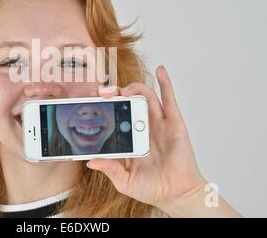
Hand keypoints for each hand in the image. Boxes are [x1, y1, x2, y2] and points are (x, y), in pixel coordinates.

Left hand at [86, 65, 206, 209]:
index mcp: (130, 137)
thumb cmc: (152, 188)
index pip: (115, 114)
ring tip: (123, 90)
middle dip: (115, 93)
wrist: (176, 195)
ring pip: (145, 96)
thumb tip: (90, 162)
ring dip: (134, 88)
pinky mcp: (174, 123)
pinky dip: (166, 83)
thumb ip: (109, 169)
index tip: (91, 99)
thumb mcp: (124, 180)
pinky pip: (169, 99)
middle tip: (103, 92)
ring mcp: (159, 123)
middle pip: (128, 101)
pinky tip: (161, 70)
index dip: (105, 104)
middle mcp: (143, 127)